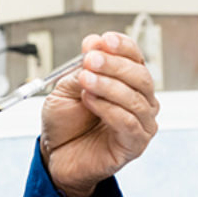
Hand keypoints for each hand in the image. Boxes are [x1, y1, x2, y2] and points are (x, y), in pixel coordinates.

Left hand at [40, 32, 158, 196]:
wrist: (56, 156)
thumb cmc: (65, 123)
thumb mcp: (66, 89)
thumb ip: (81, 68)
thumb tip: (94, 42)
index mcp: (126, 83)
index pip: (135, 59)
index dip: (122, 47)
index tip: (104, 40)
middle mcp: (140, 101)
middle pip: (140, 77)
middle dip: (114, 65)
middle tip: (90, 60)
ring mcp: (141, 124)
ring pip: (136, 99)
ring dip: (109, 86)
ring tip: (85, 81)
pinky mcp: (135, 145)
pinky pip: (129, 123)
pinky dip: (109, 108)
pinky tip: (89, 101)